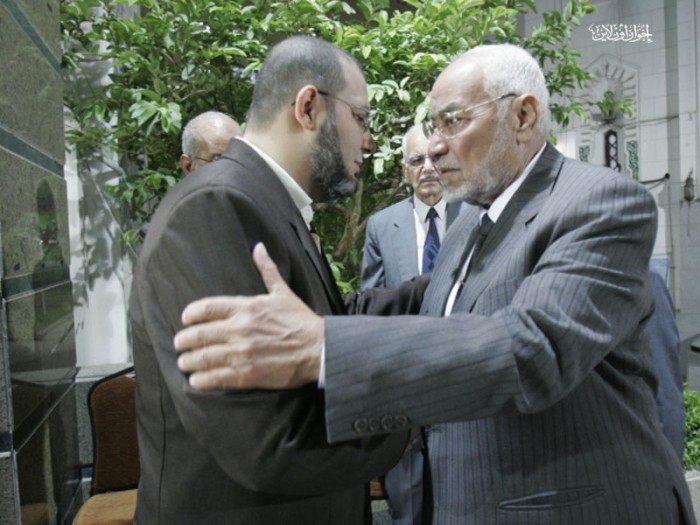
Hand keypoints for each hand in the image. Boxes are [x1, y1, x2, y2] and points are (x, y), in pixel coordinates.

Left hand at [175, 243, 323, 389]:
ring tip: (185, 363)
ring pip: (202, 358)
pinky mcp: (246, 374)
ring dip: (188, 362)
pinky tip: (196, 380)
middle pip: (198, 335)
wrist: (319, 349)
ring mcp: (242, 352)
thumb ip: (266, 270)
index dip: (189, 315)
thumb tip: (258, 247)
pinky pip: (214, 378)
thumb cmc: (301, 321)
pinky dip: (200, 380)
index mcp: (246, 307)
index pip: (205, 308)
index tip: (186, 321)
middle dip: (183, 341)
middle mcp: (240, 328)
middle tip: (180, 345)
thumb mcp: (282, 292)